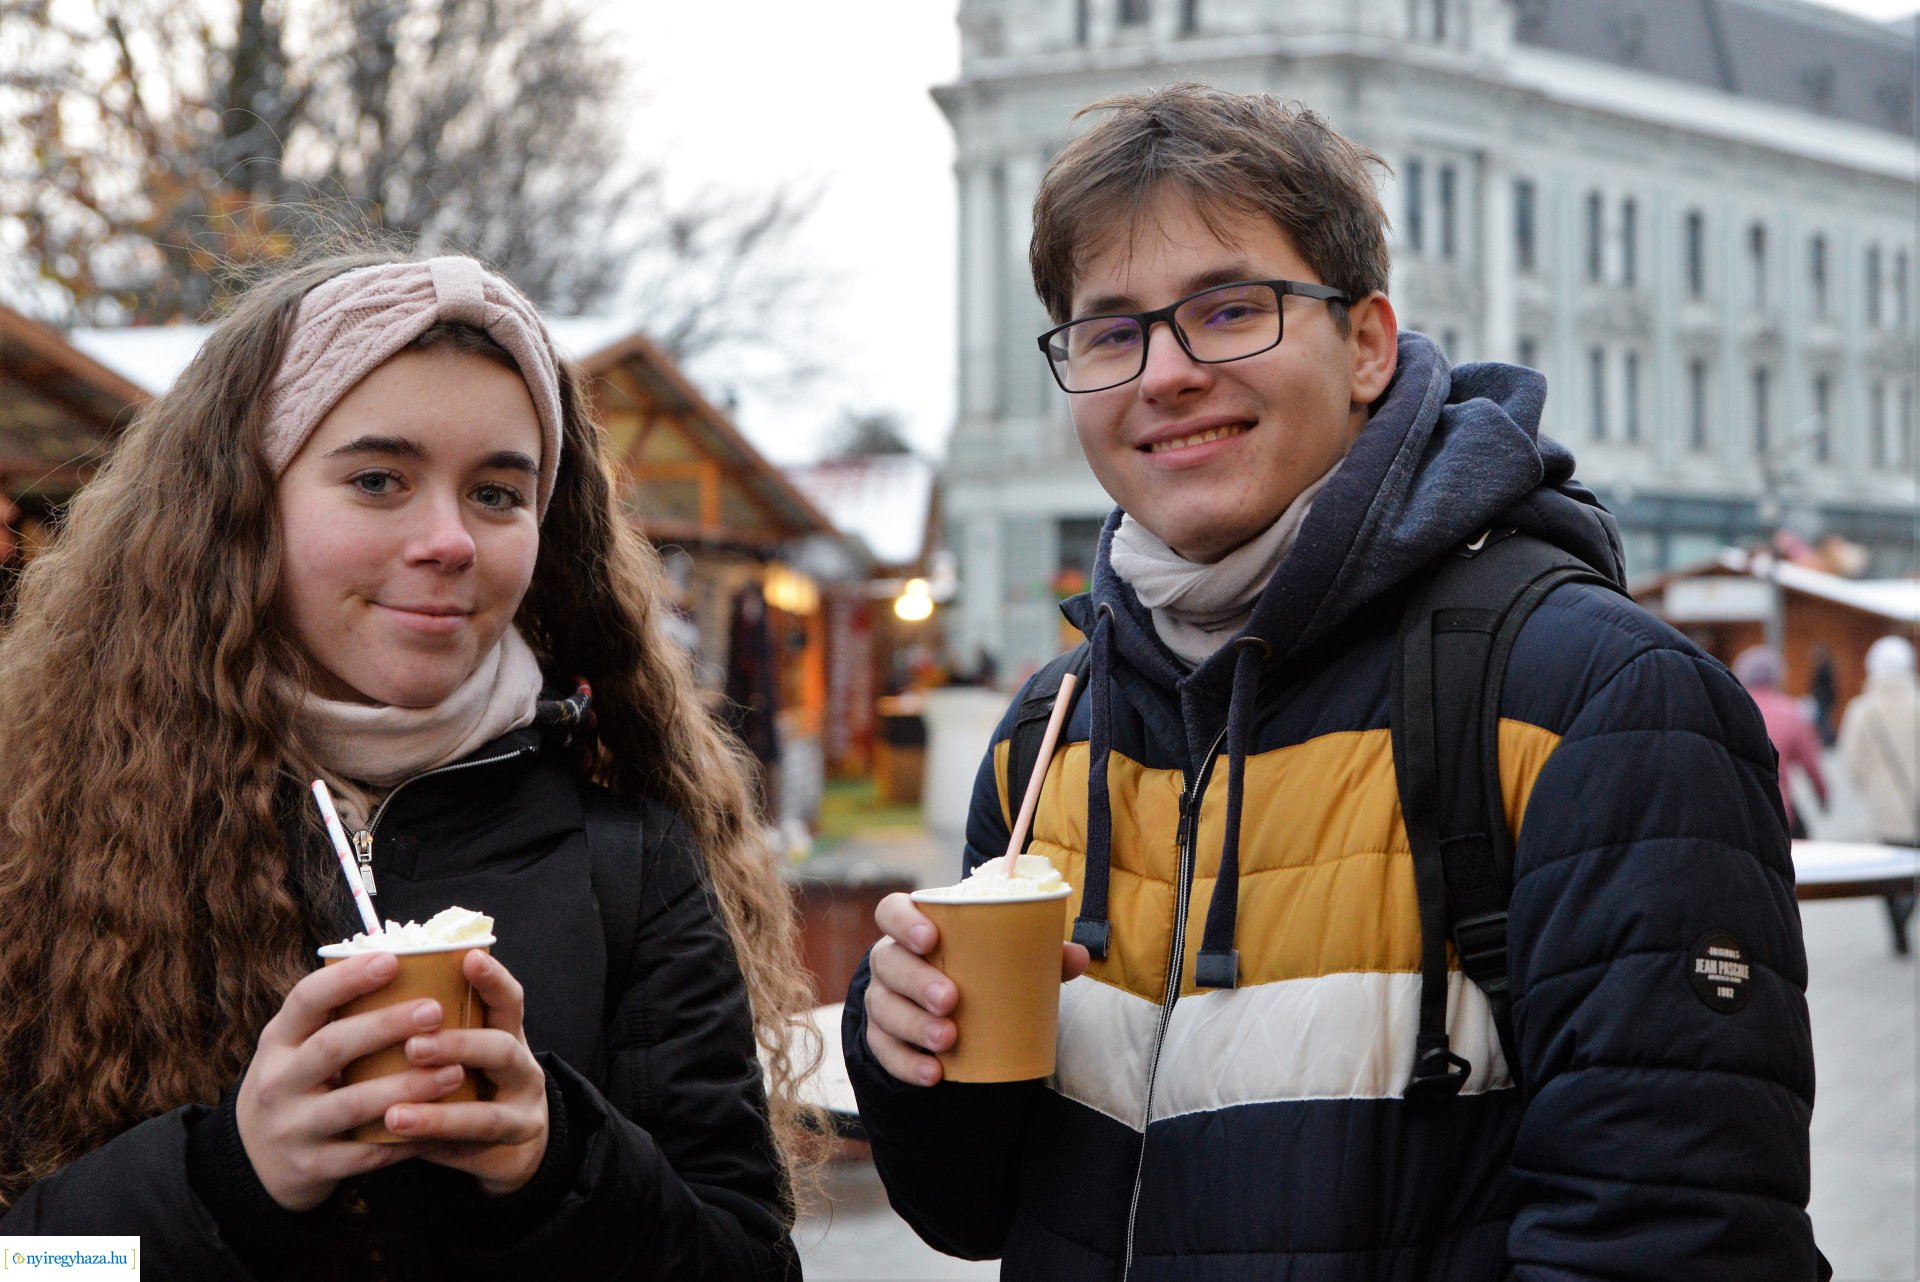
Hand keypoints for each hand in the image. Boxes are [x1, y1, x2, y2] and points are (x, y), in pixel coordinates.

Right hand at [237, 951, 467, 1210]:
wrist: (254, 1163)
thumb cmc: (296, 1084)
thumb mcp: (296, 1047)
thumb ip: (334, 1016)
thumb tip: (404, 962)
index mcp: (277, 1042)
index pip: (305, 1000)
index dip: (347, 978)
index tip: (392, 960)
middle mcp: (277, 1082)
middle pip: (333, 1047)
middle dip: (386, 1026)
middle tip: (435, 1010)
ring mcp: (293, 1128)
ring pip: (354, 1104)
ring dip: (407, 1086)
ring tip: (454, 1071)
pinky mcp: (312, 1167)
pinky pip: (366, 1152)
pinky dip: (405, 1138)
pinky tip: (441, 1123)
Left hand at [386, 949, 549, 1196]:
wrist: (512, 1146)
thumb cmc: (472, 1083)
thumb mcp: (466, 1051)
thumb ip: (435, 1027)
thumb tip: (367, 988)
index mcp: (509, 1035)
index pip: (509, 1000)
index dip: (493, 979)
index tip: (468, 958)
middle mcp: (523, 1070)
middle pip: (502, 1050)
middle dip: (458, 1046)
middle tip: (412, 1046)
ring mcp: (522, 1115)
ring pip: (487, 1115)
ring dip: (439, 1114)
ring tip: (394, 1114)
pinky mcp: (510, 1155)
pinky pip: (470, 1154)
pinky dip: (434, 1148)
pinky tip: (402, 1145)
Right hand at [864, 890, 1089, 1086]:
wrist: (947, 1005)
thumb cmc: (977, 967)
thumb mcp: (1003, 956)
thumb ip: (1039, 953)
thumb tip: (1078, 956)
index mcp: (913, 928)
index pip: (891, 911)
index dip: (904, 921)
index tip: (931, 938)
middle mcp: (891, 960)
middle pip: (889, 963)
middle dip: (917, 981)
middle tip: (951, 999)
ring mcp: (883, 1000)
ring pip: (885, 1009)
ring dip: (914, 1024)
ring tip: (948, 1039)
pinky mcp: (883, 1038)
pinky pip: (885, 1050)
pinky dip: (908, 1063)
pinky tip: (934, 1073)